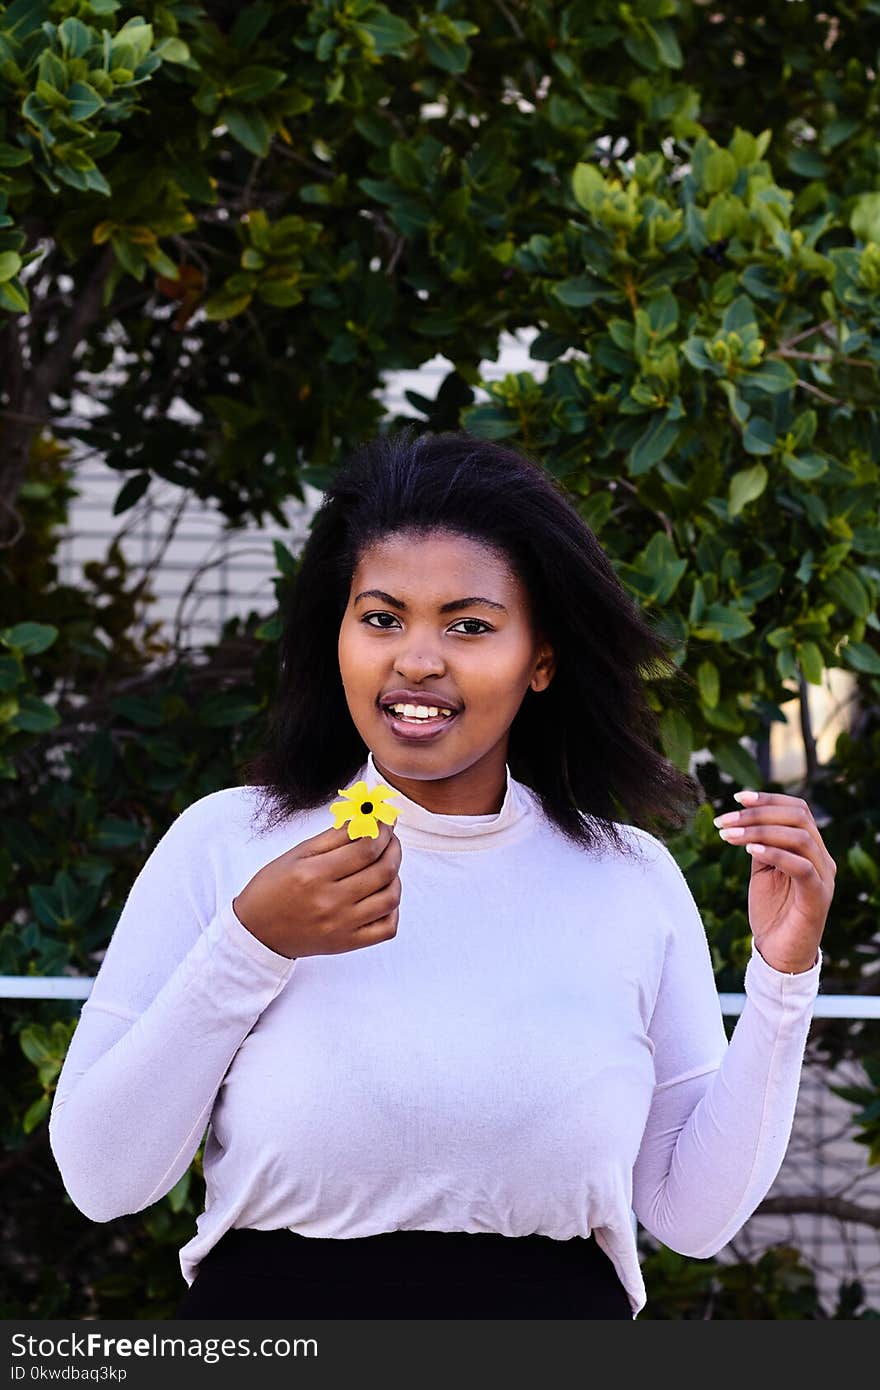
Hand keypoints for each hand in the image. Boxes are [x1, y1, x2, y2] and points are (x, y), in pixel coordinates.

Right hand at [232, 819, 401, 958]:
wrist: (256, 933)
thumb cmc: (273, 888)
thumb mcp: (297, 854)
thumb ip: (335, 836)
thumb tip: (366, 816)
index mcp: (314, 875)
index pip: (365, 848)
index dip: (383, 830)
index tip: (386, 819)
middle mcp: (330, 902)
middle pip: (382, 870)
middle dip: (393, 847)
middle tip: (389, 837)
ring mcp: (342, 926)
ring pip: (390, 898)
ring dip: (395, 875)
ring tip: (386, 864)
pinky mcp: (347, 944)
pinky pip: (387, 928)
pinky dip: (392, 909)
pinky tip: (381, 895)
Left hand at [714, 790, 835, 973]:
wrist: (778, 953)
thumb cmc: (771, 911)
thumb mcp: (762, 870)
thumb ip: (760, 844)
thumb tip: (743, 817)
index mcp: (811, 848)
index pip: (798, 809)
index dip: (769, 798)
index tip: (737, 797)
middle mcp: (822, 858)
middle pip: (799, 817)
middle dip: (758, 813)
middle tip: (724, 820)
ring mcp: (824, 877)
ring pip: (799, 837)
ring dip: (759, 832)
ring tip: (728, 836)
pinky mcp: (817, 897)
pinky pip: (802, 867)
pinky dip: (775, 854)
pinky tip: (749, 852)